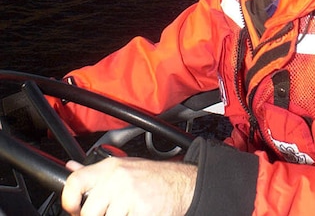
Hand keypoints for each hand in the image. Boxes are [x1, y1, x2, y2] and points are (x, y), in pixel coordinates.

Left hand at [62, 156, 197, 215]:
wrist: (181, 184)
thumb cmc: (151, 178)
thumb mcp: (122, 167)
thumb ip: (95, 172)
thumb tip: (70, 168)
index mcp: (110, 168)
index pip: (75, 182)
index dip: (70, 201)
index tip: (75, 210)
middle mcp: (117, 179)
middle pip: (88, 212)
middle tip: (107, 215)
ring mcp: (129, 196)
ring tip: (124, 214)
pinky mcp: (140, 211)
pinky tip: (135, 214)